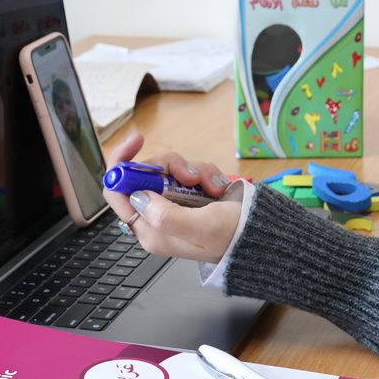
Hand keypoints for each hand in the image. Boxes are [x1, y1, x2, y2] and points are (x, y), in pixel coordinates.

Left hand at [103, 133, 243, 263]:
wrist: (261, 235)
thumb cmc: (233, 237)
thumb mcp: (202, 229)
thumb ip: (166, 216)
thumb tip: (138, 196)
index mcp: (151, 230)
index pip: (117, 192)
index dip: (122, 164)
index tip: (137, 142)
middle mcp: (157, 216)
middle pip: (145, 173)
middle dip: (171, 167)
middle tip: (192, 177)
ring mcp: (173, 203)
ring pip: (169, 169)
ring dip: (194, 170)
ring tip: (212, 186)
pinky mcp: (189, 193)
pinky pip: (188, 170)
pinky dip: (205, 172)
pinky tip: (218, 187)